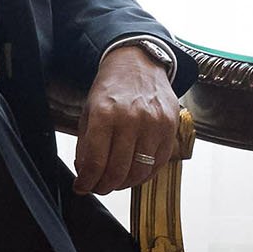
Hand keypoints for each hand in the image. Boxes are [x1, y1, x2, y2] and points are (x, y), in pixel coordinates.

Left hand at [73, 45, 180, 195]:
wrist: (139, 64)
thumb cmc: (112, 89)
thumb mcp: (90, 111)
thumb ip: (86, 144)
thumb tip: (86, 175)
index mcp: (105, 113)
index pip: (95, 162)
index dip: (87, 182)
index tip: (82, 187)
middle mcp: (131, 119)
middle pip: (118, 171)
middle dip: (104, 186)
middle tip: (98, 187)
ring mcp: (154, 124)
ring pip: (140, 171)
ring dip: (125, 184)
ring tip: (116, 181)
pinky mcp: (170, 127)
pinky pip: (158, 163)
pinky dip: (145, 173)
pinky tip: (134, 171)